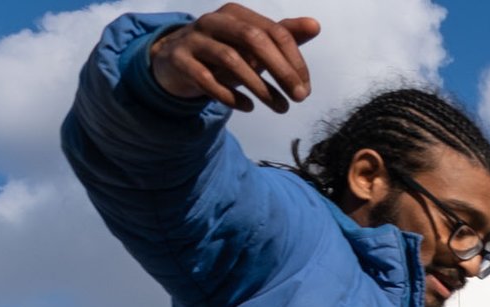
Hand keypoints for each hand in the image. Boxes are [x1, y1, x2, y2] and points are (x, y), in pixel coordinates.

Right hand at [150, 7, 319, 112]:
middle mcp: (213, 21)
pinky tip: (248, 107)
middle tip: (300, 97)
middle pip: (253, 39)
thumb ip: (283, 36)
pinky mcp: (178, 60)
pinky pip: (206, 79)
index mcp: (236, 14)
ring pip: (230, 59)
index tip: (306, 87)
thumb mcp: (252, 45)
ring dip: (260, 87)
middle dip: (281, 70)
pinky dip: (230, 96)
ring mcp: (193, 39)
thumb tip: (315, 25)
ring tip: (281, 108)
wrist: (174, 61)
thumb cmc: (222, 51)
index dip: (294, 60)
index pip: (274, 31)